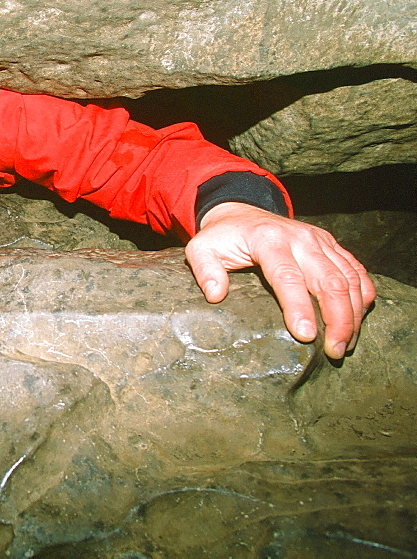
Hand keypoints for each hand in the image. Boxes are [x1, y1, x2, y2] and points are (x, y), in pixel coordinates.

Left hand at [185, 202, 374, 359]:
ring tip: (345, 344)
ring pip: (349, 278)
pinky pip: (356, 271)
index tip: (306, 335)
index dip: (299, 307)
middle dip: (338, 319)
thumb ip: (205, 271)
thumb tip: (217, 295)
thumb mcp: (201, 249)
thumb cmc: (222, 237)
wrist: (242, 212)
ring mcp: (320, 241)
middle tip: (334, 351)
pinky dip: (362, 295)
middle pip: (329, 281)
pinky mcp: (331, 245)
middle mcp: (301, 239)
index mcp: (268, 240)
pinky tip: (358, 319)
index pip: (288, 277)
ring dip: (353, 314)